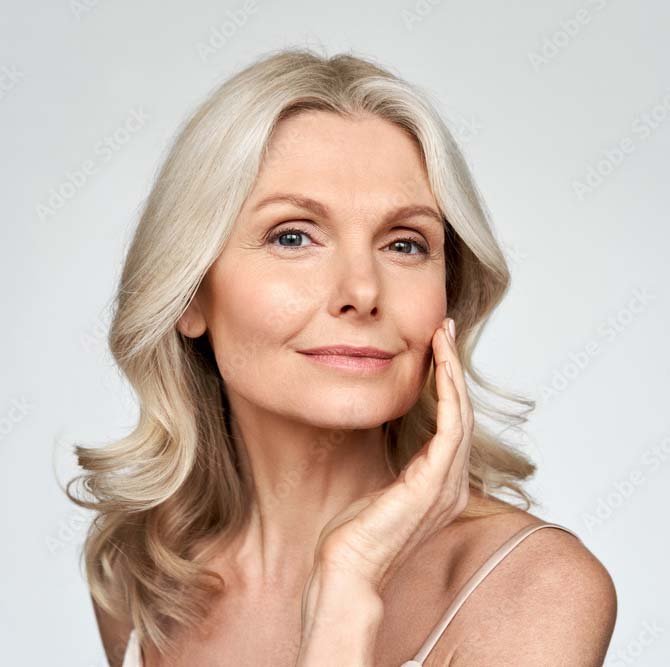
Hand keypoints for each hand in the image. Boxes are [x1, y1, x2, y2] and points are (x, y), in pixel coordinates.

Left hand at [312, 317, 473, 591]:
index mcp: (440, 482)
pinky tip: (440, 365)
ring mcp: (447, 484)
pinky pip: (451, 427)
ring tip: (443, 336)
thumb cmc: (356, 533)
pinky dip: (448, 392)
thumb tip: (387, 430)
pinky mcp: (435, 483)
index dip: (446, 382)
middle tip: (445, 329)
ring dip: (452, 371)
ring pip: (460, 412)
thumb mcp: (380, 485)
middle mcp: (452, 481)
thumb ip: (396, 460)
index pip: (451, 421)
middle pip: (461, 411)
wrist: (346, 570)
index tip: (437, 348)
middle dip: (453, 367)